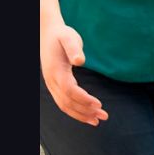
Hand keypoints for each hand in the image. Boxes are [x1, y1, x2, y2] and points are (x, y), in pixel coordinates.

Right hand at [40, 0, 107, 125]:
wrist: (48, 33)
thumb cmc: (62, 35)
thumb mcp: (69, 37)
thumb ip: (74, 48)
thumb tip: (80, 61)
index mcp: (56, 69)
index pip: (69, 89)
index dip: (83, 99)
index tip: (99, 104)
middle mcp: (51, 79)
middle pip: (67, 101)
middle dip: (86, 111)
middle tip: (105, 116)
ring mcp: (51, 84)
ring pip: (64, 105)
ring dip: (81, 115)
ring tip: (98, 120)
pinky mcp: (55, 85)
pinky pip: (63, 103)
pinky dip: (76, 111)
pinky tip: (88, 115)